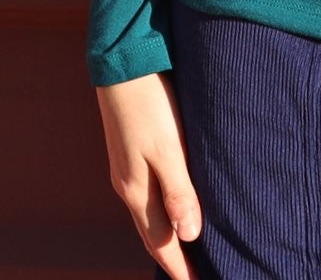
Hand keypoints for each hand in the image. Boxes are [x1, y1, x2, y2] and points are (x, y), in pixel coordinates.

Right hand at [94, 72, 202, 279]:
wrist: (123, 63)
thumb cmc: (150, 104)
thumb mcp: (168, 148)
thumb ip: (179, 192)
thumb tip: (190, 237)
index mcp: (137, 192)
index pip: (160, 243)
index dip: (179, 267)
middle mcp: (129, 185)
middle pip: (153, 233)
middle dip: (172, 256)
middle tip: (194, 274)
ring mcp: (128, 168)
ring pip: (150, 212)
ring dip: (167, 232)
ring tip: (188, 246)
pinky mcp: (133, 150)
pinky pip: (149, 192)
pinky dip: (163, 206)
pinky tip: (175, 200)